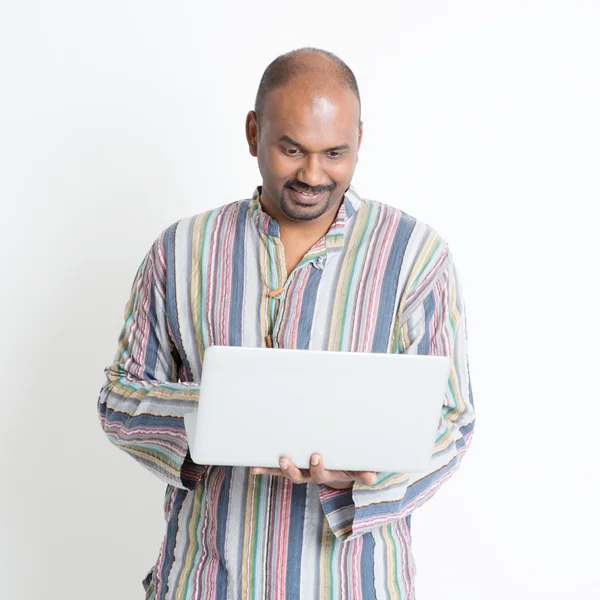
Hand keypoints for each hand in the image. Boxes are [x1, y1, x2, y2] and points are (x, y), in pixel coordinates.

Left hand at [250, 453, 377, 488]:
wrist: (345, 471)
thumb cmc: (353, 466)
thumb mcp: (360, 469)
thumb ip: (365, 472)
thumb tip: (372, 477)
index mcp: (328, 474)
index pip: (320, 474)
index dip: (316, 467)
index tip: (315, 455)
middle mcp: (311, 475)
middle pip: (299, 476)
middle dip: (291, 469)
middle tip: (285, 459)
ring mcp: (302, 472)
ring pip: (288, 472)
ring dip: (276, 468)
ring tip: (267, 460)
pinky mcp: (295, 467)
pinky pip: (278, 469)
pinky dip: (266, 468)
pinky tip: (253, 467)